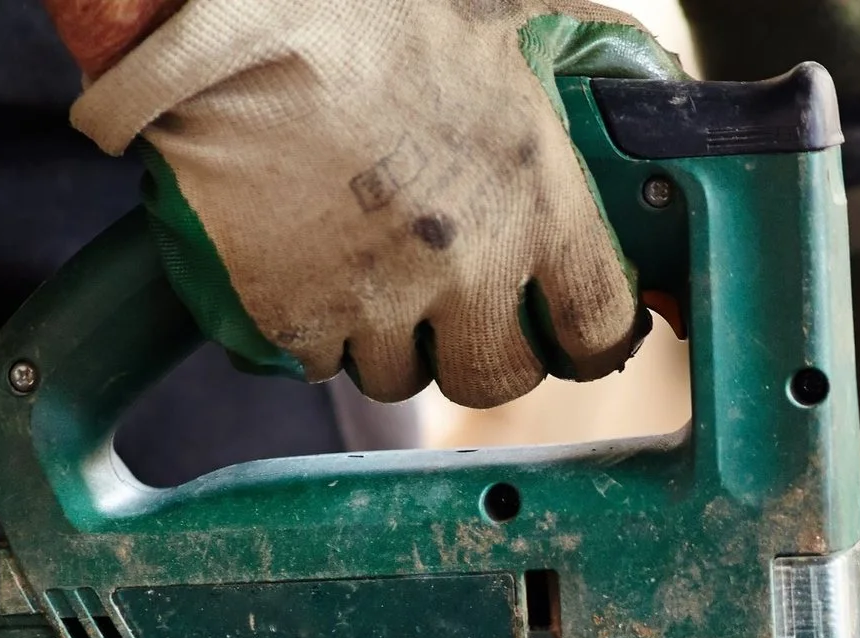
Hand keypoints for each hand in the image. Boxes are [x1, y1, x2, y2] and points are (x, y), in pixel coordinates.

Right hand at [70, 0, 674, 406]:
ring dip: (393, 341)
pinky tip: (310, 266)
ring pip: (403, 377)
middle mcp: (466, 264)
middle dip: (480, 350)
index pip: (597, 328)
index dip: (584, 335)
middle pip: (497, 378)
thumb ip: (580, 50)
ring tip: (370, 270)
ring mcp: (378, 298)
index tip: (565, 326)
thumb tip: (645, 87)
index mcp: (534, 195)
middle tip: (456, 309)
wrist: (214, 2)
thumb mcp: (502, 8)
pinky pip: (324, 364)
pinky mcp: (296, 317)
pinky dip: (321, 330)